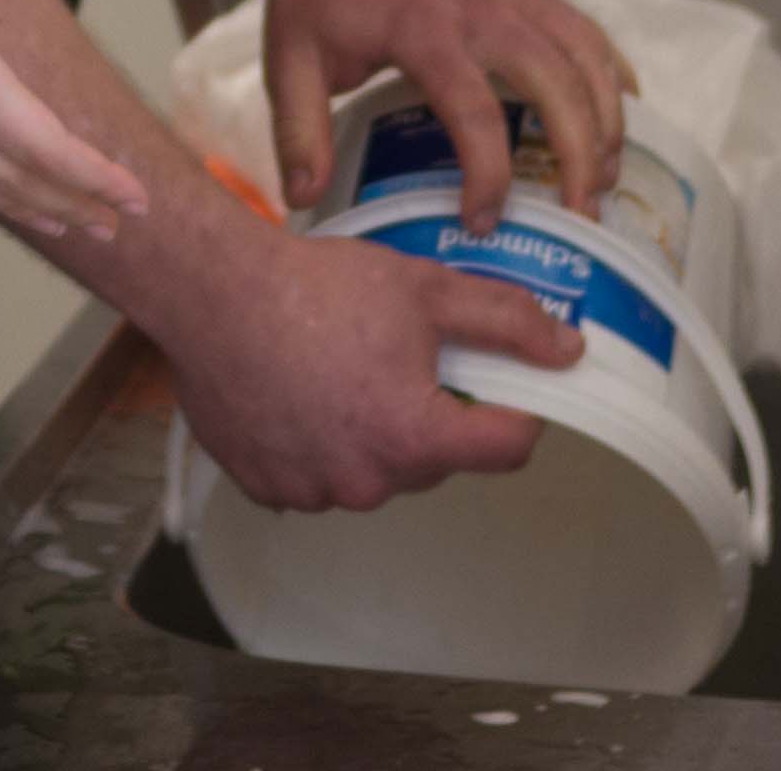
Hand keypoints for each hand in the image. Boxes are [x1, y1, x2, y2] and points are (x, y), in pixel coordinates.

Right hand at [170, 228, 584, 510]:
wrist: (212, 292)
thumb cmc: (315, 288)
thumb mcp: (426, 289)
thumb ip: (506, 321)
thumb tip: (568, 350)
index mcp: (414, 438)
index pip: (506, 449)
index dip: (518, 411)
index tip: (501, 381)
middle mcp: (366, 481)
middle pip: (436, 459)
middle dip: (433, 414)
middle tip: (401, 356)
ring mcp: (313, 492)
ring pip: (375, 470)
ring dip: (372, 433)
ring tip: (340, 370)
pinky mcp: (267, 488)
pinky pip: (318, 477)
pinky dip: (319, 445)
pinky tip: (300, 393)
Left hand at [264, 0, 633, 230]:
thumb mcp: (288, 51)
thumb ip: (296, 128)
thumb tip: (305, 199)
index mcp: (424, 28)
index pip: (474, 110)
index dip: (487, 174)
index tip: (482, 222)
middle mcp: (483, 8)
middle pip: (558, 82)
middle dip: (580, 153)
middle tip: (582, 215)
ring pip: (586, 56)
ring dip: (607, 119)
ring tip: (605, 179)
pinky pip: (586, 30)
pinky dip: (612, 71)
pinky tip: (621, 113)